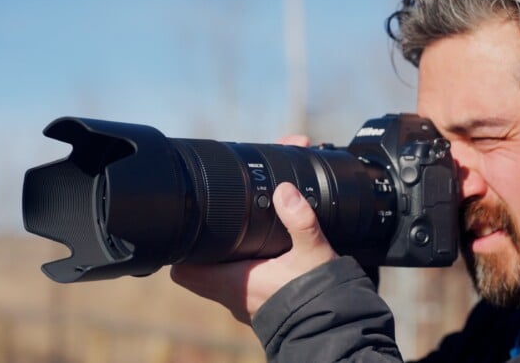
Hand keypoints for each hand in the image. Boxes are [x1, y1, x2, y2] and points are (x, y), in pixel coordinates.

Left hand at [170, 135, 337, 324]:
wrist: (336, 330)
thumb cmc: (319, 296)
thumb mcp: (312, 251)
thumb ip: (299, 219)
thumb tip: (285, 190)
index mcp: (234, 283)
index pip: (185, 271)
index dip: (183, 249)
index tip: (191, 230)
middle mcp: (234, 300)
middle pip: (199, 276)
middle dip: (203, 253)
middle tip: (214, 229)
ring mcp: (247, 309)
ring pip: (219, 285)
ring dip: (222, 266)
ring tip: (236, 241)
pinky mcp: (263, 312)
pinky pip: (240, 292)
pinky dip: (243, 277)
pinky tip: (262, 263)